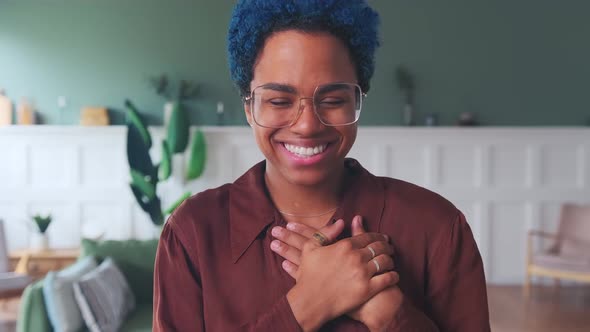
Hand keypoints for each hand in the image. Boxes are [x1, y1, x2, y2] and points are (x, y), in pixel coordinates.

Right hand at [271, 216, 402, 330]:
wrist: (310, 302)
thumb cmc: (308, 275)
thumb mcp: (310, 248)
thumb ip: (325, 232)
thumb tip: (341, 222)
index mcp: (344, 246)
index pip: (368, 236)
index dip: (378, 236)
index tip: (383, 237)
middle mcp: (356, 257)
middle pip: (379, 247)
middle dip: (387, 246)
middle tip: (390, 248)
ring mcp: (363, 273)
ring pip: (385, 261)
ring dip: (391, 259)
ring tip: (391, 261)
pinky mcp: (368, 289)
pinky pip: (387, 279)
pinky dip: (393, 275)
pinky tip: (394, 275)